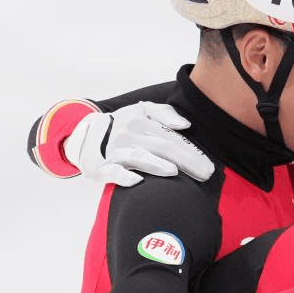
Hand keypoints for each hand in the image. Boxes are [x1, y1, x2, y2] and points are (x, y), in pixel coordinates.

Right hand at [63, 102, 213, 186]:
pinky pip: (113, 172)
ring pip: (139, 157)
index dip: (191, 150)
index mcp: (140, 119)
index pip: (171, 136)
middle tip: (205, 174)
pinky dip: (124, 177)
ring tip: (174, 171)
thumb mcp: (141, 110)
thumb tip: (185, 124)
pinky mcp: (101, 168)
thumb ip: (164, 113)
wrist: (85, 135)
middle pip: (161, 146)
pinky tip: (137, 181)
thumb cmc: (123, 124)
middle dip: (185, 160)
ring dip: (156, 165)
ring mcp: (114, 150)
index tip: (208, 164)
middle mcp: (127, 133)